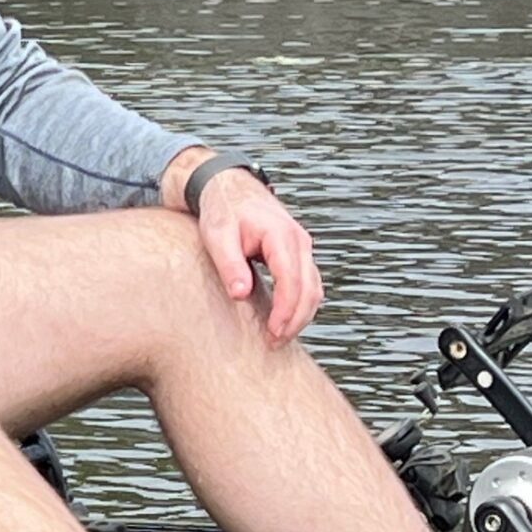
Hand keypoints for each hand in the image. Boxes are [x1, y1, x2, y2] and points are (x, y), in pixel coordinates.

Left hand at [176, 158, 322, 343]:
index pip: (292, 279)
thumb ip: (230, 264)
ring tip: (278, 337)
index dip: (285, 310)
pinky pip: (309, 283)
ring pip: (314, 288)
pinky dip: (301, 304)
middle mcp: (299, 241)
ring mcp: (302, 247)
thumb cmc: (222, 210)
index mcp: (280, 235)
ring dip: (301, 315)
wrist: (229, 189)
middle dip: (295, 319)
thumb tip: (241, 294)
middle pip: (310, 288)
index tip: (273, 332)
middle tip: (275, 342)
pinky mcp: (298, 254)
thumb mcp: (218, 236)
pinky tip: (285, 320)